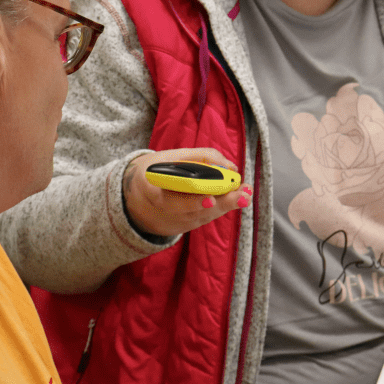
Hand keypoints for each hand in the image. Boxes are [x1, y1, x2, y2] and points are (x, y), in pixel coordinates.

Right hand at [122, 148, 250, 237]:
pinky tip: (240, 198)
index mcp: (150, 189)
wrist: (138, 198)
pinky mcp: (184, 225)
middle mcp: (162, 210)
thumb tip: (229, 166)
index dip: (190, 202)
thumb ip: (200, 157)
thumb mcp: (169, 158)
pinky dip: (222, 208)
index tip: (210, 201)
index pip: (169, 200)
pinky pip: (205, 216)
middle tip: (240, 196)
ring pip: (203, 215)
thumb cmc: (157, 171)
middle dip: (219, 203)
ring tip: (246, 195)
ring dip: (227, 205)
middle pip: (194, 210)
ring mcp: (174, 221)